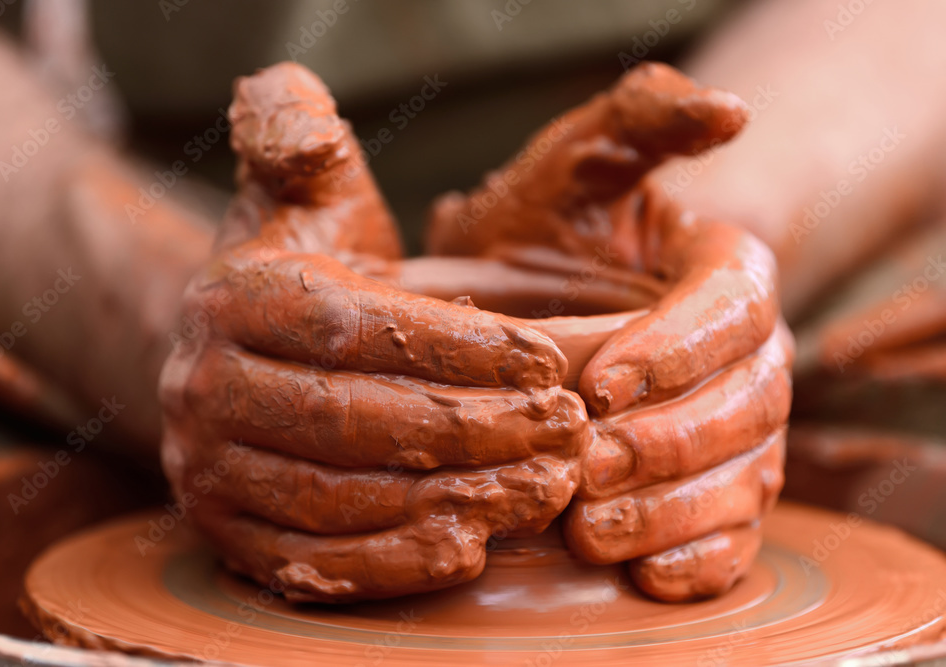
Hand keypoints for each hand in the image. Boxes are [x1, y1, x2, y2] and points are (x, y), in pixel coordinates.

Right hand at [158, 63, 589, 602]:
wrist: (248, 354)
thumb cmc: (306, 267)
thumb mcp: (303, 195)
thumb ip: (297, 139)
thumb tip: (299, 118)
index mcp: (230, 298)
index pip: (354, 327)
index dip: (457, 347)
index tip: (548, 361)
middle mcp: (201, 389)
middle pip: (352, 419)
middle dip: (472, 429)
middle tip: (566, 430)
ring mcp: (206, 471)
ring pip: (338, 497)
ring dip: (449, 499)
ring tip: (543, 486)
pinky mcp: (226, 535)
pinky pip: (310, 562)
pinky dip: (390, 563)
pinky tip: (468, 550)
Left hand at [425, 63, 792, 600]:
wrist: (547, 285)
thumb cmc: (558, 221)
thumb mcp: (584, 159)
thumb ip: (642, 118)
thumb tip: (727, 111)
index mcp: (728, 272)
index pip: (729, 311)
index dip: (675, 352)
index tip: (601, 385)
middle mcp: (749, 353)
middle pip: (746, 404)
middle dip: (670, 442)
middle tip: (589, 467)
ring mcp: (738, 425)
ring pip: (742, 476)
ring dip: (674, 511)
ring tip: (594, 531)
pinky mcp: (717, 485)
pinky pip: (733, 530)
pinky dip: (699, 559)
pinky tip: (648, 578)